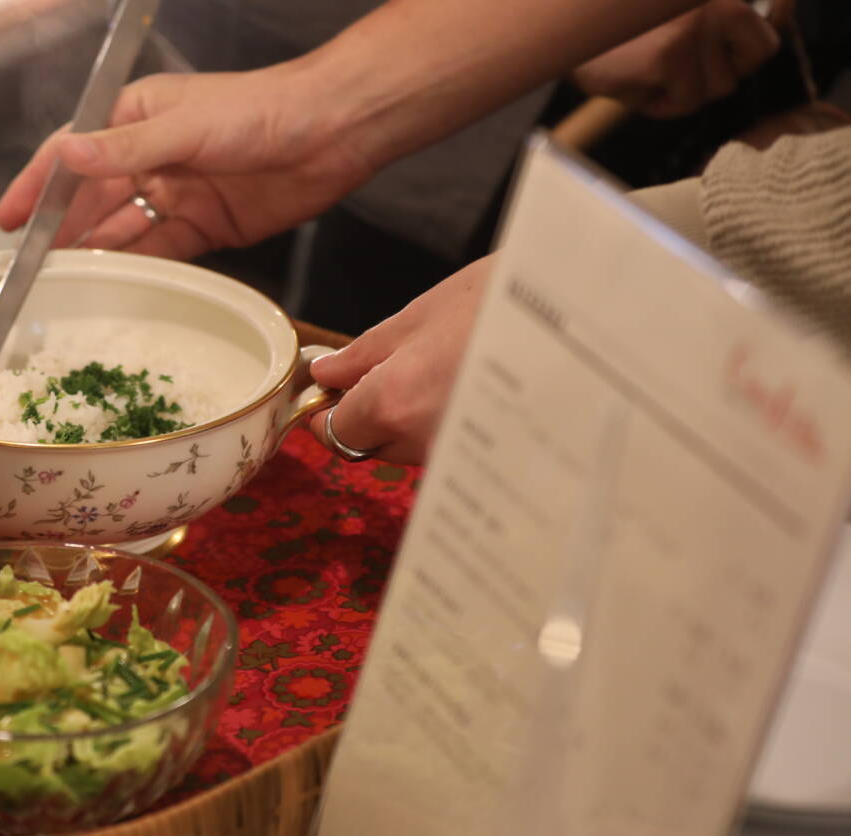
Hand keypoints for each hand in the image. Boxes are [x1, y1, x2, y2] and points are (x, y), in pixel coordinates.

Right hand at [0, 64, 374, 259]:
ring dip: (97, 253)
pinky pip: (161, 249)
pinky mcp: (206, 224)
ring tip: (64, 283)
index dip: (37, 188)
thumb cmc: (264, 110)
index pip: (72, 155)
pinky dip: (139, 266)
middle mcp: (151, 155)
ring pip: (124, 228)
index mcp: (135, 117)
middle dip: (61, 231)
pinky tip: (116, 283)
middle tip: (30, 268)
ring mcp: (178, 192)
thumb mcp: (186, 127)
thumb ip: (125, 149)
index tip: (7, 219)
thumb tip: (67, 155)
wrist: (335, 131)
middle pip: (93, 199)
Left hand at [309, 255, 494, 464]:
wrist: (584, 308)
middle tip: (388, 371)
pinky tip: (468, 386)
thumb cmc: (500, 299)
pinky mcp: (497, 463)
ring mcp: (464, 457)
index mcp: (395, 403)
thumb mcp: (421, 316)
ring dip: (412, 421)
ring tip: (442, 369)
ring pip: (414, 451)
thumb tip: (324, 373)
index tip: (328, 394)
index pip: (338, 433)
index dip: (327, 413)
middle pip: (374, 447)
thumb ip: (364, 354)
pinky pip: (452, 451)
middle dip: (369, 417)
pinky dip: (449, 427)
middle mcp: (425, 442)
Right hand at [571, 0, 788, 118]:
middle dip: (711, 78)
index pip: (765, 37)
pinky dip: (658, 102)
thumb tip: (770, 31)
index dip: (743, 55)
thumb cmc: (620, 33)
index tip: (723, 59)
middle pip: (745, 68)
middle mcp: (713, 3)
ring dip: (682, 91)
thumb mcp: (676, 18)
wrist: (566, 33)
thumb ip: (720, 26)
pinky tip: (636, 80)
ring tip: (649, 71)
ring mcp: (695, 26)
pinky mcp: (670, 55)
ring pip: (715, 89)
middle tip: (674, 67)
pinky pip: (683, 101)